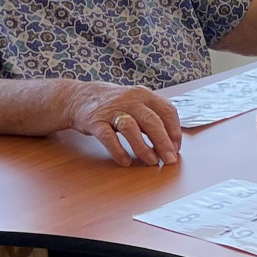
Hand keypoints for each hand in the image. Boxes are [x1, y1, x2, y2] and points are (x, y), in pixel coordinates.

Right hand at [67, 81, 181, 166]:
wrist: (80, 97)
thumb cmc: (116, 105)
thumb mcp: (137, 103)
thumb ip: (153, 119)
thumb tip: (170, 144)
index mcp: (144, 95)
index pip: (167, 110)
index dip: (174, 131)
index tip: (176, 148)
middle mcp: (130, 100)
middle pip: (151, 120)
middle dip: (163, 142)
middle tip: (170, 160)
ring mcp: (111, 110)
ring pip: (130, 128)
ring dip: (143, 147)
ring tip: (152, 162)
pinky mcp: (95, 121)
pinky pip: (108, 137)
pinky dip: (118, 150)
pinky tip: (125, 162)